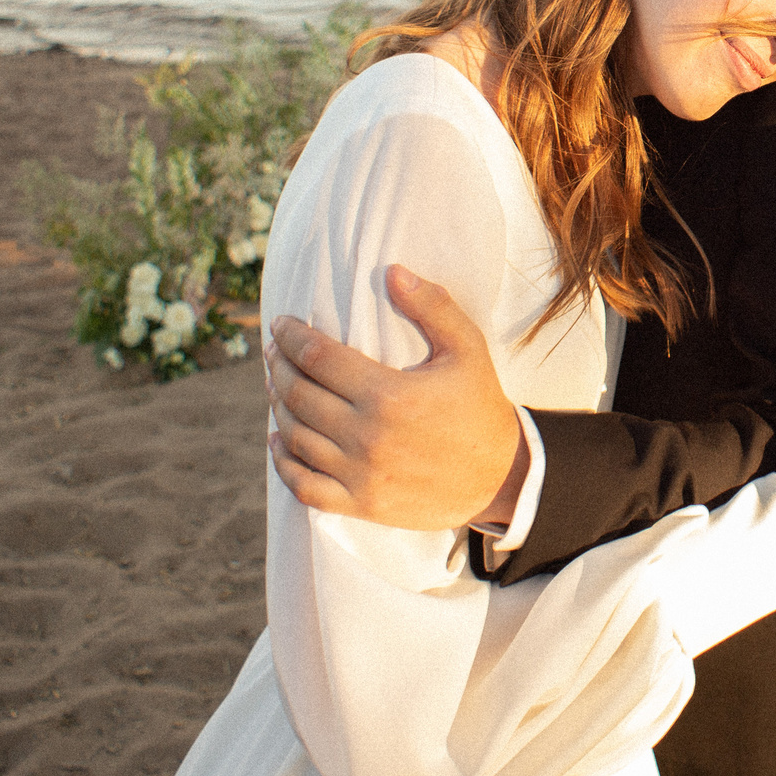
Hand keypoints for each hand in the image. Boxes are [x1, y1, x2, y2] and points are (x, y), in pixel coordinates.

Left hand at [266, 265, 527, 531]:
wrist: (502, 477)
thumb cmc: (481, 407)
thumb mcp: (467, 349)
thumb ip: (433, 306)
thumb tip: (392, 272)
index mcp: (389, 395)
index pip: (318, 358)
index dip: (292, 337)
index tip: (281, 324)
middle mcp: (367, 436)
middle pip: (299, 395)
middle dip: (279, 366)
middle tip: (274, 351)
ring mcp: (361, 475)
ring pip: (296, 437)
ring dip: (277, 407)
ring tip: (276, 385)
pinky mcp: (361, 504)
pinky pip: (305, 486)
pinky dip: (284, 462)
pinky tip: (279, 440)